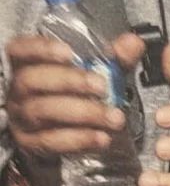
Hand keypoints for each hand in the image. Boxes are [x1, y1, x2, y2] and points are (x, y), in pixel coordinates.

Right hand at [5, 32, 145, 185]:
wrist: (63, 127)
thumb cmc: (78, 89)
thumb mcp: (99, 68)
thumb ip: (116, 55)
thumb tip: (133, 43)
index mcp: (32, 62)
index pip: (22, 49)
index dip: (41, 49)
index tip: (69, 52)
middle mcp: (21, 88)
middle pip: (33, 80)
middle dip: (70, 82)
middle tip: (102, 87)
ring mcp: (23, 116)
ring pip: (44, 112)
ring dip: (83, 114)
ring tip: (113, 117)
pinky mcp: (31, 142)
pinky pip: (52, 141)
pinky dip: (80, 139)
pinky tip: (102, 137)